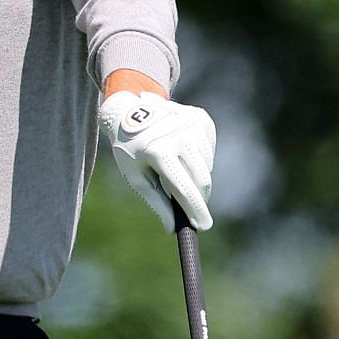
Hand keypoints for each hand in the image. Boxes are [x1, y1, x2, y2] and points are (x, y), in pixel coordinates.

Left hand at [98, 91, 216, 231]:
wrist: (130, 110)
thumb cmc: (130, 150)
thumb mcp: (136, 177)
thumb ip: (156, 202)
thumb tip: (173, 228)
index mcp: (159, 150)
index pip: (184, 187)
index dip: (195, 209)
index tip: (203, 226)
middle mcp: (179, 135)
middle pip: (202, 179)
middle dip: (200, 199)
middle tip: (195, 213)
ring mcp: (192, 124)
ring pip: (206, 166)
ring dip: (197, 177)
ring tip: (177, 172)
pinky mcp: (201, 119)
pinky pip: (208, 150)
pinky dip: (199, 159)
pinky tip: (181, 153)